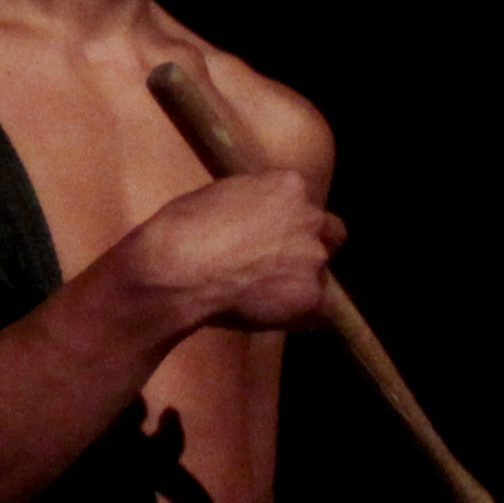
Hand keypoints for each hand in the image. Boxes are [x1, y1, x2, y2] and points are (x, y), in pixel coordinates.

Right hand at [117, 170, 341, 335]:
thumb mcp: (219, 196)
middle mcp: (310, 217)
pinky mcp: (311, 296)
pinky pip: (318, 312)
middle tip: (277, 264)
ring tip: (262, 296)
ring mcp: (314, 257)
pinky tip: (269, 316)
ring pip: (321, 275)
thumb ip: (251, 203)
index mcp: (288, 185)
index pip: (304, 204)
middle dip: (308, 247)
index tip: (267, 237)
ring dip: (299, 283)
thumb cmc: (180, 230)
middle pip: (330, 233)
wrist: (173, 270)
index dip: (286, 222)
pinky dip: (298, 317)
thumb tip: (256, 216)